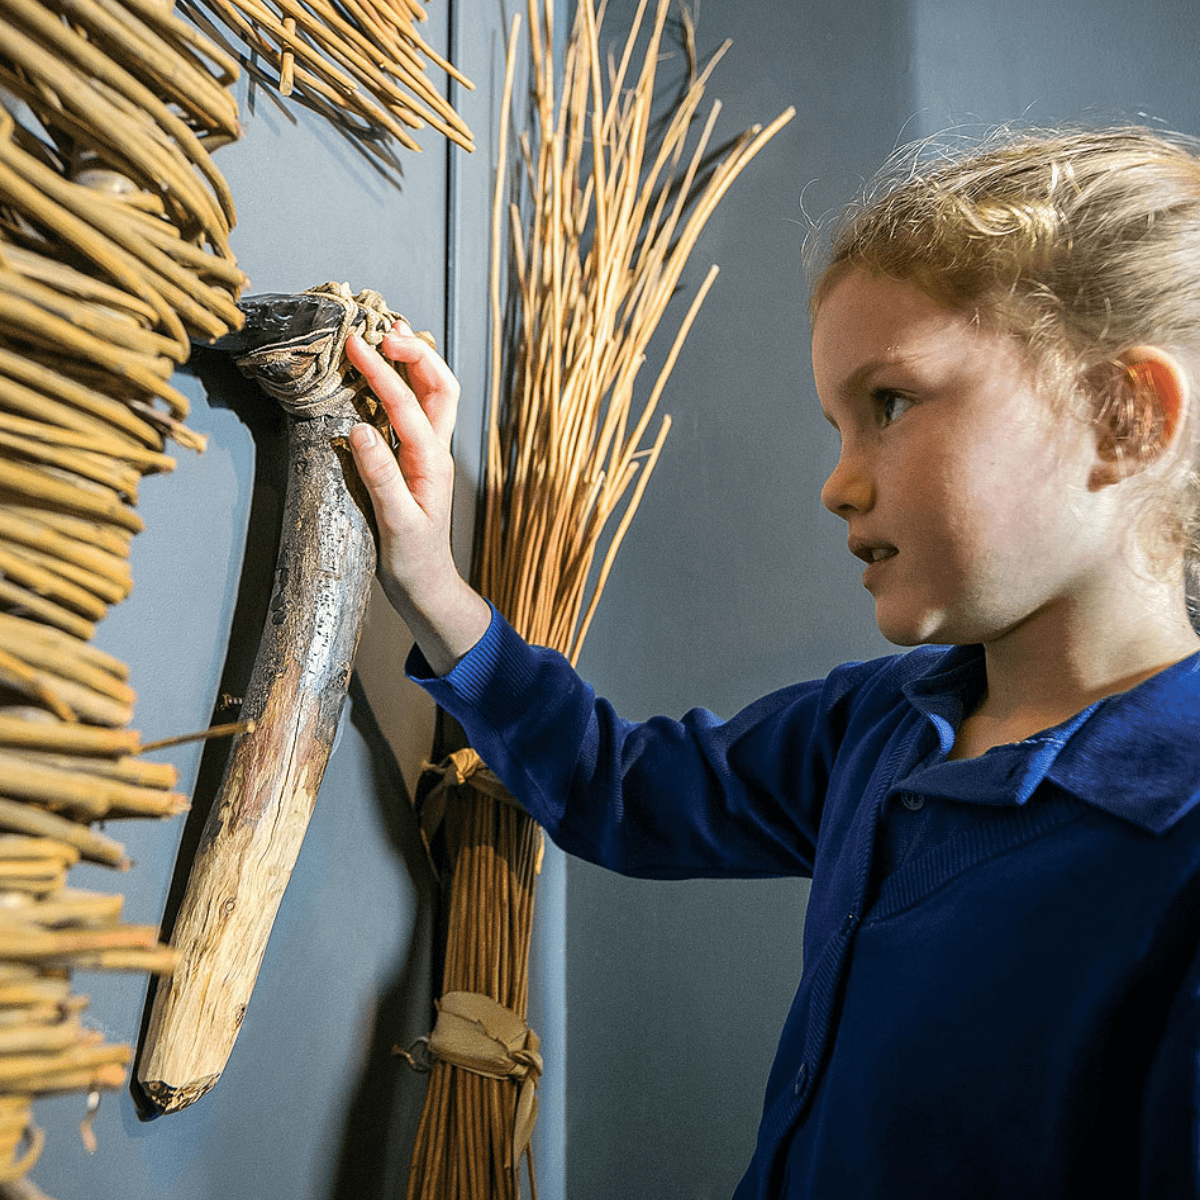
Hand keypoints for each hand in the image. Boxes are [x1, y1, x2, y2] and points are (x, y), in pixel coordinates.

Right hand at [346, 321, 490, 672]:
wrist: (427, 588)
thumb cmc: (414, 562)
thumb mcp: (396, 524)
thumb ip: (381, 477)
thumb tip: (358, 430)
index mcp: (432, 464)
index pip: (408, 406)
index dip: (383, 372)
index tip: (356, 345)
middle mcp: (435, 452)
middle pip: (439, 387)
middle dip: (415, 352)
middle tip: (382, 330)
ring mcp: (428, 455)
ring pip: (433, 396)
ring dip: (414, 363)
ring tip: (388, 335)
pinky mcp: (416, 462)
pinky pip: (415, 412)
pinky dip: (403, 385)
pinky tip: (383, 376)